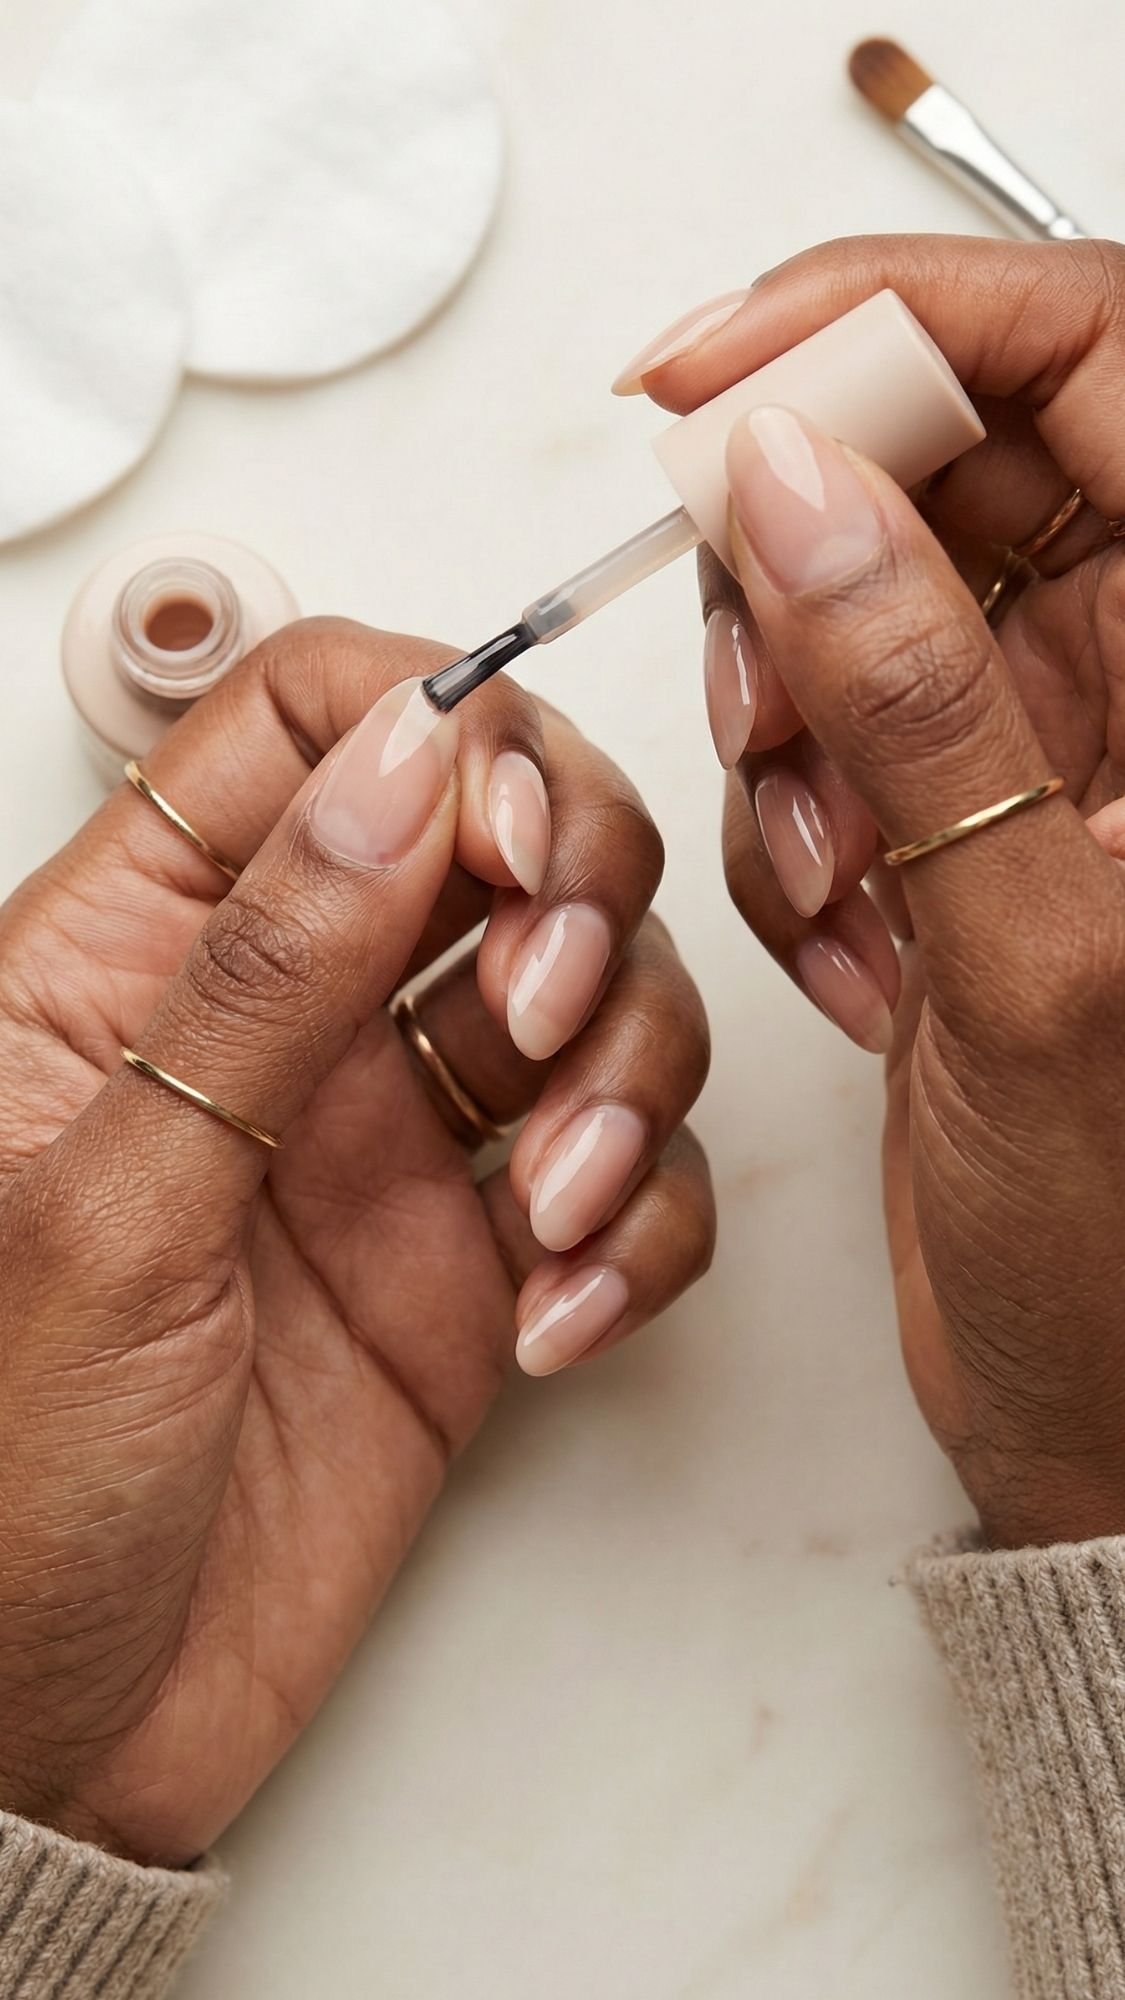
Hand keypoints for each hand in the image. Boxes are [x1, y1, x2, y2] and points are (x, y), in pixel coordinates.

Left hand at [0, 619, 712, 1863]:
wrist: (62, 1734)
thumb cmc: (4, 1490)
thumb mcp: (110, 1210)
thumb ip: (265, 975)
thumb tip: (398, 764)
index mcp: (135, 956)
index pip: (306, 721)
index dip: (440, 730)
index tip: (503, 835)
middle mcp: (285, 1021)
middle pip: (491, 830)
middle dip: (571, 892)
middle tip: (549, 1005)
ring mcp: (391, 1138)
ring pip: (589, 994)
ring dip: (625, 1076)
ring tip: (554, 1206)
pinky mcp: (476, 1258)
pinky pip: (625, 1178)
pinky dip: (641, 1228)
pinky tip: (562, 1314)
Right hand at [638, 235, 1124, 1548]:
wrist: (1090, 1404)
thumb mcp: (1037, 959)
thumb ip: (915, 703)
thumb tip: (802, 486)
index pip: (1091, 359)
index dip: (896, 326)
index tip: (715, 377)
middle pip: (947, 471)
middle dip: (809, 566)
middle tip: (761, 697)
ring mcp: (1054, 754)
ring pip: (860, 609)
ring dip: (795, 732)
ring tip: (835, 888)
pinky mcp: (966, 831)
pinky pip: (831, 745)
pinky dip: (796, 832)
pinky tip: (854, 960)